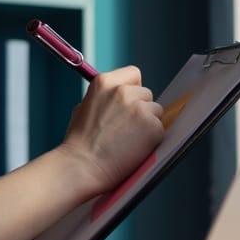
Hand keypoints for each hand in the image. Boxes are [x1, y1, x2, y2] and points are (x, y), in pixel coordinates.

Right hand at [56, 66, 164, 197]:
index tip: (128, 102)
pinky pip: (160, 129)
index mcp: (104, 82)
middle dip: (140, 108)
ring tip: (128, 140)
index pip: (133, 74)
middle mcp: (123, 91)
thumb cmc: (79, 142)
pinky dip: (151, 139)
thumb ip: (105, 97)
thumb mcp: (84, 107)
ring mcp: (140, 108)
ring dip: (147, 123)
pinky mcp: (153, 127)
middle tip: (126, 128)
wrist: (82, 166)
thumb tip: (124, 97)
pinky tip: (134, 148)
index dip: (132, 89)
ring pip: (156, 111)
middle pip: (146, 94)